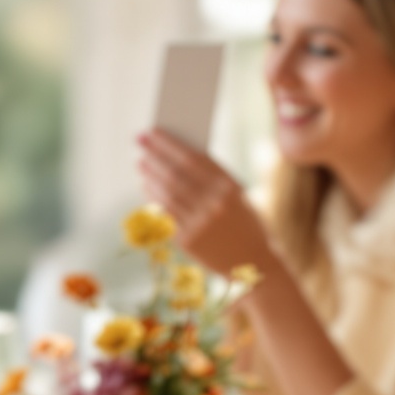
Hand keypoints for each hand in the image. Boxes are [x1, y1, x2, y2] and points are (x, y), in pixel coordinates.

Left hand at [134, 132, 273, 280]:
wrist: (253, 262)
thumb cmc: (244, 222)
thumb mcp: (237, 195)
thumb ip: (212, 177)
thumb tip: (178, 155)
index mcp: (229, 187)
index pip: (192, 159)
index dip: (169, 144)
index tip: (154, 132)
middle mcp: (214, 203)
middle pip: (175, 173)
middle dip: (154, 154)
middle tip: (140, 141)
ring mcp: (200, 223)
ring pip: (167, 193)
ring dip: (150, 175)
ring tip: (141, 163)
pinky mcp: (189, 241)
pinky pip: (166, 214)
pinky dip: (154, 198)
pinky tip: (147, 186)